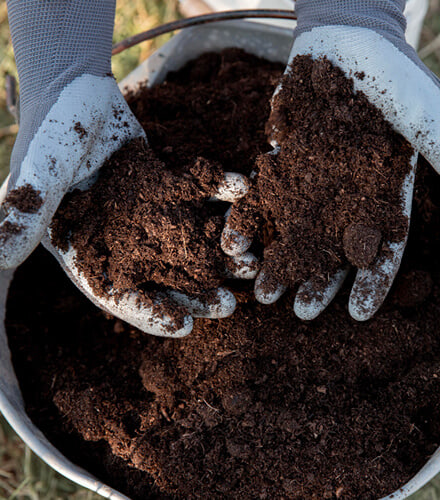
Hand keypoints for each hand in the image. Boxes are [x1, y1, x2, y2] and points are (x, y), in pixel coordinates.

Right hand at [0, 76, 255, 336]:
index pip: (120, 294)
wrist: (77, 92)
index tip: (184, 326)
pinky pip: (201, 194)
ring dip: (220, 252)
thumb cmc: (51, 136)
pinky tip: (245, 194)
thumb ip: (26, 213)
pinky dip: (222, 193)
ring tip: (251, 264)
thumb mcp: (37, 176)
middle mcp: (126, 240)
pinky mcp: (171, 186)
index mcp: (92, 250)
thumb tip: (1, 257)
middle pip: (164, 276)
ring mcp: (152, 214)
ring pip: (189, 241)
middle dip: (197, 293)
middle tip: (230, 305)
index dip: (150, 313)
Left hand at [221, 19, 439, 321]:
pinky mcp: (282, 167)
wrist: (343, 43)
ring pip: (295, 234)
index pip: (382, 248)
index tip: (358, 314)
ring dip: (281, 263)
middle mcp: (346, 199)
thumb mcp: (423, 112)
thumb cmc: (390, 77)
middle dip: (318, 282)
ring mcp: (312, 185)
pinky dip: (252, 221)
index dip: (372, 282)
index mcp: (382, 196)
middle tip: (299, 312)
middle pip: (332, 251)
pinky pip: (264, 200)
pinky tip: (237, 244)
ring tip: (264, 291)